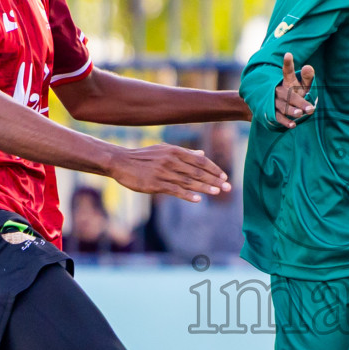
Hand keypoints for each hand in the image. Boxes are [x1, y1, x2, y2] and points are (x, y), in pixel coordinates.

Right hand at [108, 144, 230, 202]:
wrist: (120, 162)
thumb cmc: (144, 156)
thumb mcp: (164, 150)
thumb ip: (184, 153)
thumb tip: (202, 154)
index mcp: (174, 151)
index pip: (199, 160)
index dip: (213, 168)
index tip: (224, 176)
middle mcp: (171, 160)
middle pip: (197, 171)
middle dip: (214, 179)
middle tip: (228, 187)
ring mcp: (163, 172)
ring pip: (189, 181)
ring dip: (205, 187)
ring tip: (217, 192)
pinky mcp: (155, 184)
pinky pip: (175, 190)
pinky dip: (187, 194)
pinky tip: (198, 199)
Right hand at [274, 52, 315, 127]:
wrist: (274, 106)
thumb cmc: (295, 93)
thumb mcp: (302, 85)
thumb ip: (307, 78)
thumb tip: (308, 67)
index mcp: (287, 81)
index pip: (287, 71)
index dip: (288, 63)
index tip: (288, 54)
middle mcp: (279, 90)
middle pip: (288, 95)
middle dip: (299, 102)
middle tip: (310, 108)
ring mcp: (274, 102)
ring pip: (282, 106)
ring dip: (291, 111)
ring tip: (300, 115)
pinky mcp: (272, 113)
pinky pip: (277, 117)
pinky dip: (284, 121)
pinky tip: (293, 125)